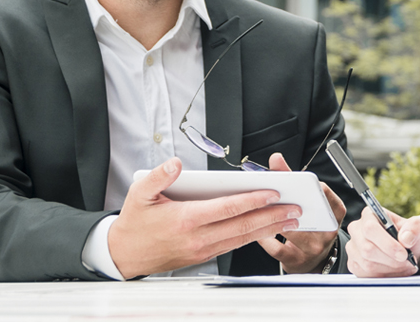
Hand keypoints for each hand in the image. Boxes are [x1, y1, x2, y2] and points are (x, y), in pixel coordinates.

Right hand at [108, 158, 299, 278]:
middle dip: (272, 217)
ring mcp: (202, 250)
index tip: (273, 193)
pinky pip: (234, 245)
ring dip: (269, 229)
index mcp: (186, 219)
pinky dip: (254, 237)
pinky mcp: (203, 256)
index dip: (252, 201)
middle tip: (295, 209)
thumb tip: (175, 163)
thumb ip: (159, 176)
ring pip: (243, 239)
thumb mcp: (139, 193)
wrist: (124, 255)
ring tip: (291, 220)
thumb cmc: (134, 222)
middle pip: (243, 227)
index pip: (228, 209)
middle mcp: (198, 238)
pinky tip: (268, 229)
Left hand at [257, 153, 346, 272]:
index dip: (309, 186)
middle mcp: (327, 231)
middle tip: (272, 195)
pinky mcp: (296, 261)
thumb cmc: (312, 225)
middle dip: (287, 203)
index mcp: (334, 213)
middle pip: (307, 213)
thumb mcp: (312, 204)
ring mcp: (313, 248)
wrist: (315, 260)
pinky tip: (257, 231)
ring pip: (291, 230)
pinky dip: (264, 238)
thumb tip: (275, 159)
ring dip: (272, 219)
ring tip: (260, 211)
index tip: (295, 179)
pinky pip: (276, 247)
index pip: (325, 194)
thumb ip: (294, 179)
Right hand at [346, 208, 419, 277]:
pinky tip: (395, 272)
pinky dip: (384, 276)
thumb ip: (414, 228)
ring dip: (390, 269)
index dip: (387, 243)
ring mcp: (353, 248)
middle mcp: (357, 230)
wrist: (405, 251)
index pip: (370, 228)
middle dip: (391, 260)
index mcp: (369, 215)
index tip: (403, 254)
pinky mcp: (354, 264)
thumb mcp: (417, 227)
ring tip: (405, 267)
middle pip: (368, 249)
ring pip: (367, 264)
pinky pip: (366, 275)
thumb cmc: (408, 235)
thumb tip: (405, 238)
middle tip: (408, 262)